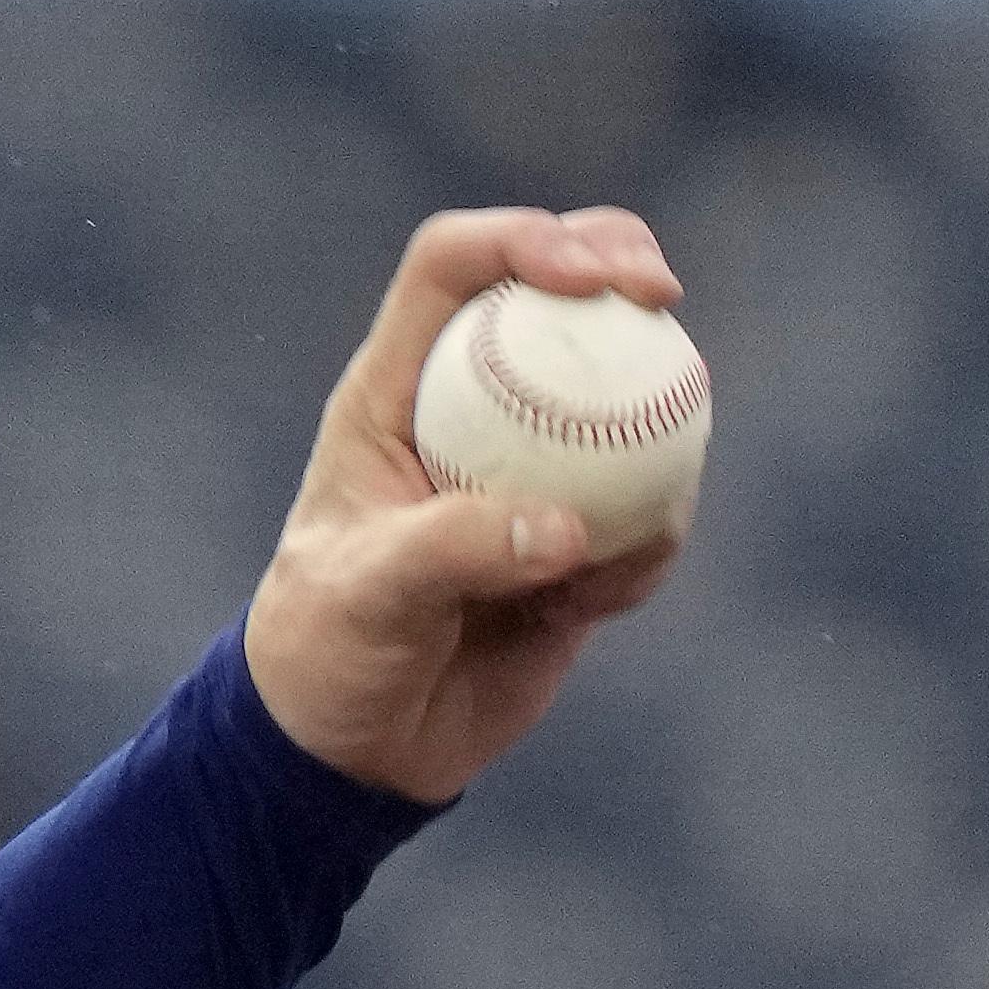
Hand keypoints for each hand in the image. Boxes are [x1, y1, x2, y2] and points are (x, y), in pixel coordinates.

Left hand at [238, 204, 684, 804]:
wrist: (358, 749)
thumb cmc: (327, 655)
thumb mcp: (368, 596)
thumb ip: (455, 550)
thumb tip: (567, 528)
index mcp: (394, 393)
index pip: (451, 269)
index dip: (520, 240)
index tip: (586, 271)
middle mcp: (470, 409)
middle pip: (554, 290)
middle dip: (618, 265)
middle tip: (660, 296)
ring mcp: (533, 466)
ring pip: (624, 391)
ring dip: (656, 423)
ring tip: (624, 525)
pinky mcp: (580, 533)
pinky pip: (648, 509)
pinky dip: (647, 543)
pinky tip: (600, 601)